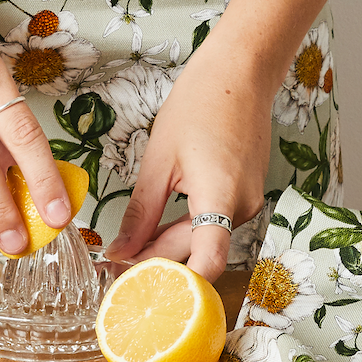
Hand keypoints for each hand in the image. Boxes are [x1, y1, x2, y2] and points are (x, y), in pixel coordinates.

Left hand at [102, 38, 273, 279]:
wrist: (239, 73)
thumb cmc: (199, 105)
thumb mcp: (159, 160)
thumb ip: (141, 212)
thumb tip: (121, 252)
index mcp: (221, 198)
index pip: (208, 263)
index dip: (175, 284)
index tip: (137, 288)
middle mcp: (242, 208)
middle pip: (196, 253)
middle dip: (156, 265)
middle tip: (112, 270)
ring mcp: (249, 202)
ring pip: (203, 239)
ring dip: (169, 247)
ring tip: (128, 250)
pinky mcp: (247, 194)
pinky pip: (214, 222)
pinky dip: (186, 229)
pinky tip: (156, 229)